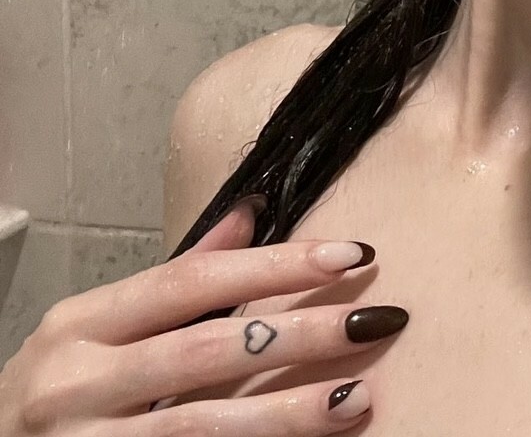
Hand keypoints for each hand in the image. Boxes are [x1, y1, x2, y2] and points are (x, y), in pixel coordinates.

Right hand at [0, 198, 409, 434]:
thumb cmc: (56, 392)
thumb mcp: (95, 328)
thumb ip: (176, 279)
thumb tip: (253, 214)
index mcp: (79, 324)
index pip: (193, 282)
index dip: (275, 265)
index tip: (351, 253)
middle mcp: (75, 384)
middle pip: (207, 350)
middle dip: (299, 336)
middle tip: (375, 319)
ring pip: (201, 428)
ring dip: (288, 415)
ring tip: (359, 396)